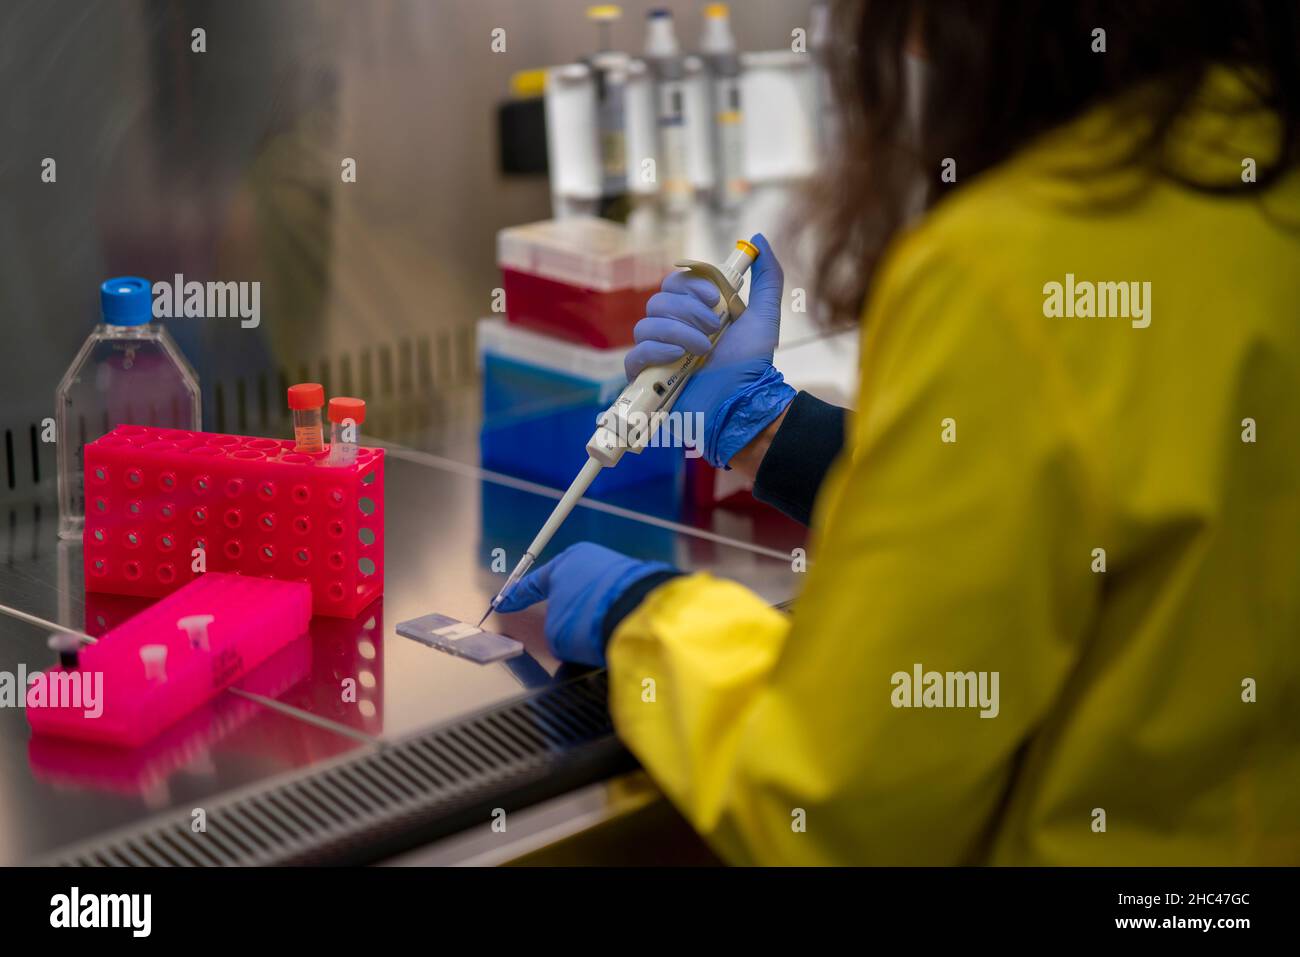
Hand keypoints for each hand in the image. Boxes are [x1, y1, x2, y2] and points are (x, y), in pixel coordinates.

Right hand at [494, 543, 675, 665]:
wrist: (638, 615)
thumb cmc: (588, 619)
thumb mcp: (555, 632)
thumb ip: (554, 630)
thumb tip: (568, 634)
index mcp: (565, 562)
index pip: (534, 582)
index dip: (517, 597)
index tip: (505, 603)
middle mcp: (591, 560)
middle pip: (568, 587)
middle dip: (563, 609)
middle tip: (562, 630)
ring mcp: (616, 569)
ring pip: (593, 597)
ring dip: (590, 617)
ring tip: (594, 637)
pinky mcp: (638, 582)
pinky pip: (614, 602)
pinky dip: (609, 617)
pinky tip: (611, 631)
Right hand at [624, 233, 795, 469]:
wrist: (745, 402)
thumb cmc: (754, 364)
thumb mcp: (765, 316)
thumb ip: (767, 277)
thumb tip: (759, 238)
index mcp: (693, 313)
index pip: (674, 283)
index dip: (692, 285)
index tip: (716, 298)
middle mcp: (672, 331)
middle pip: (658, 301)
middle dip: (688, 310)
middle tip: (714, 328)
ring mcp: (657, 355)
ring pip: (646, 324)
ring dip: (679, 332)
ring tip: (705, 350)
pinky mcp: (646, 379)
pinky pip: (636, 354)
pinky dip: (657, 350)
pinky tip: (679, 358)